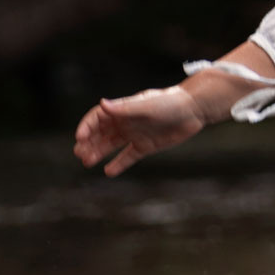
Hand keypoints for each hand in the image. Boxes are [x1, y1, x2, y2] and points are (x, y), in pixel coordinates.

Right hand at [73, 86, 205, 176]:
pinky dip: (118, 164)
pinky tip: (109, 172)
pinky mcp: (146, 146)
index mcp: (123, 109)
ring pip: (111, 145)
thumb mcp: (146, 105)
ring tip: (87, 162)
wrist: (194, 110)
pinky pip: (128, 157)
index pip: (97, 118)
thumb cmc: (170, 102)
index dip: (87, 127)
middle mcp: (126, 122)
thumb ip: (124, 108)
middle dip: (88, 143)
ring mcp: (135, 135)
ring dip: (98, 153)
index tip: (80, 138)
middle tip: (80, 154)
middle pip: (100, 133)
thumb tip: (102, 105)